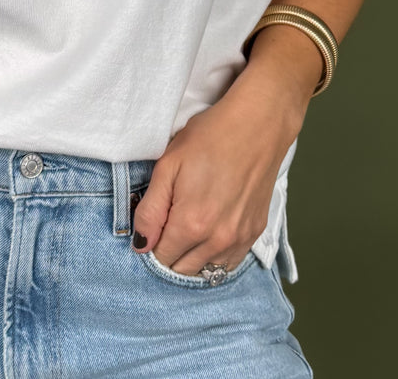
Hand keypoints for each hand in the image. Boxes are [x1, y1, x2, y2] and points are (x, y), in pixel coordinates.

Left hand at [131, 73, 304, 276]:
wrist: (257, 125)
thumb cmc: (209, 138)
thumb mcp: (168, 165)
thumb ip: (151, 210)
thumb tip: (140, 245)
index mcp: (191, 223)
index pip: (161, 258)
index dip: (151, 243)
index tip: (154, 224)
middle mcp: (218, 240)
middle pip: (183, 270)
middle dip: (170, 253)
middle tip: (168, 223)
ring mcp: (240, 239)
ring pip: (207, 271)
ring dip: (192, 258)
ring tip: (189, 226)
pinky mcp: (254, 233)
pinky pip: (229, 262)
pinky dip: (215, 256)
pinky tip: (210, 232)